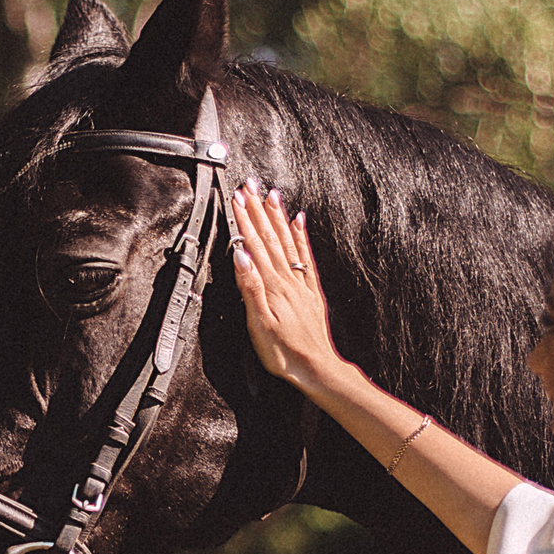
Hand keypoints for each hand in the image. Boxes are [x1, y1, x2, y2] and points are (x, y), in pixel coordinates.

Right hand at [230, 183, 346, 396]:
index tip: (237, 197)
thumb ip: (250, 287)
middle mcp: (288, 279)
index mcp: (272, 286)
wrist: (316, 367)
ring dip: (278, 216)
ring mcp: (301, 283)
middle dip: (258, 209)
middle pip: (270, 237)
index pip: (255, 244)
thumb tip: (240, 256)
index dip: (245, 220)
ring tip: (271, 194)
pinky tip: (298, 220)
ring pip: (287, 242)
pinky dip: (301, 236)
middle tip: (251, 185)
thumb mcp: (259, 324)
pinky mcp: (310, 291)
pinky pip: (306, 257)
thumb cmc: (284, 352)